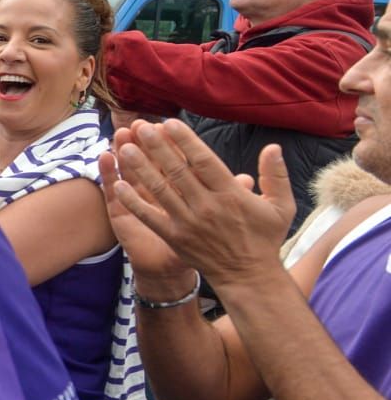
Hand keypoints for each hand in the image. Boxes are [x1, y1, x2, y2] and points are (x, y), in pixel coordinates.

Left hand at [107, 119, 296, 289]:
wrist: (249, 276)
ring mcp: (188, 223)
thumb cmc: (265, 239)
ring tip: (125, 147)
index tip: (169, 123)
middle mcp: (207, 206)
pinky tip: (118, 184)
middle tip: (140, 126)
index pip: (204, 161)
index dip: (185, 141)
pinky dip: (134, 201)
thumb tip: (273, 147)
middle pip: (177, 171)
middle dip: (157, 147)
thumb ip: (276, 175)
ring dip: (141, 168)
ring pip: (160, 190)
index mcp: (231, 194)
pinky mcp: (175, 237)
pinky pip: (150, 216)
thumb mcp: (281, 207)